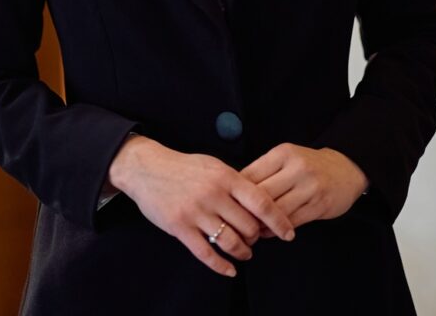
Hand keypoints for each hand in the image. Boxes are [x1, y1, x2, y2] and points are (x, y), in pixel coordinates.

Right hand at [108, 136, 295, 277]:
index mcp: (225, 176)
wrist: (147, 168)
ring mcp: (196, 212)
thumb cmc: (184, 167)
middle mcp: (213, 194)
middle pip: (248, 226)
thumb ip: (235, 182)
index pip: (261, 202)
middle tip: (256, 239)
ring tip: (245, 253)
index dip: (279, 220)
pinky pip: (206, 253)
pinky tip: (230, 269)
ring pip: (230, 241)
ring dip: (242, 252)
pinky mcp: (180, 227)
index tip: (289, 233)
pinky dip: (221, 266)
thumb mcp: (214, 165)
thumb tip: (260, 201)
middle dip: (256, 237)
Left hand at [240, 144, 368, 234]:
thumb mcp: (286, 158)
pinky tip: (270, 232)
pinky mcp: (319, 205)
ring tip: (252, 231)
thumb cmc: (309, 165)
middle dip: (247, 212)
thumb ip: (264, 171)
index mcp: (282, 153)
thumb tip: (236, 191)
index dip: (236, 193)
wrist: (345, 168)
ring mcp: (309, 187)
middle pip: (261, 194)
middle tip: (236, 224)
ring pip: (277, 211)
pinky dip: (278, 230)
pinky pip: (292, 221)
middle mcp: (296, 168)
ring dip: (262, 225)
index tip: (228, 205)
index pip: (250, 175)